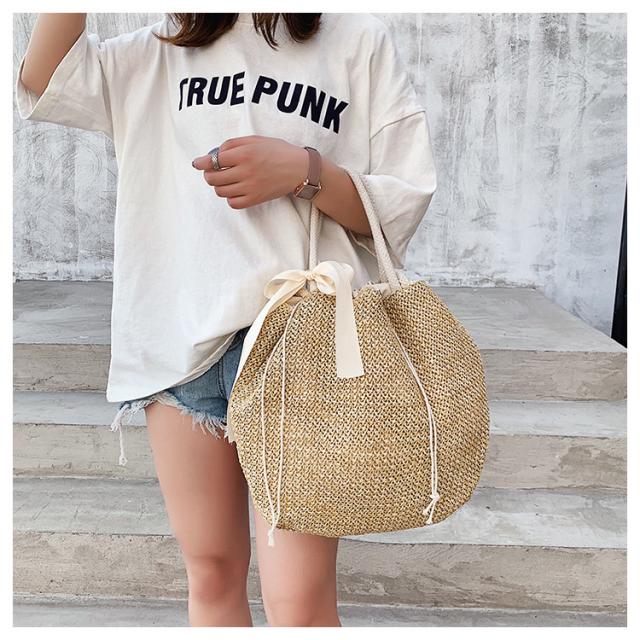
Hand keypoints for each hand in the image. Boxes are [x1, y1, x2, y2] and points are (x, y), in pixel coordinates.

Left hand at [191, 135, 308, 209]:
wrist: (299, 169)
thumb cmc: (277, 151)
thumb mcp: (254, 140)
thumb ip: (232, 144)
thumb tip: (213, 154)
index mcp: (244, 153)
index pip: (214, 160)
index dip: (202, 162)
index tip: (197, 164)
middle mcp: (246, 171)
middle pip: (213, 178)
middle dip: (209, 174)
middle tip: (213, 172)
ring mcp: (250, 187)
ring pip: (220, 191)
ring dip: (219, 186)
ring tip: (225, 181)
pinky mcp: (255, 199)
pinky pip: (233, 203)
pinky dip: (229, 198)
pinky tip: (235, 191)